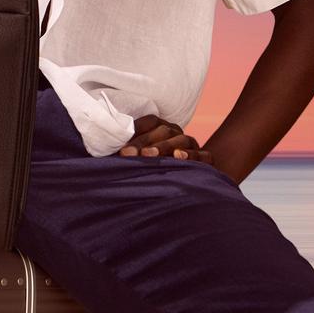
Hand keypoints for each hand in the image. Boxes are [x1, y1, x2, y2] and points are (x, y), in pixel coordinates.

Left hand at [119, 114, 234, 180]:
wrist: (185, 190)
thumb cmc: (154, 174)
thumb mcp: (140, 161)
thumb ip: (129, 153)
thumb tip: (107, 148)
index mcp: (162, 129)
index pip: (150, 122)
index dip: (135, 130)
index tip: (119, 145)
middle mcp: (177, 134)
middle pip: (162, 131)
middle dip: (143, 142)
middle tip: (127, 154)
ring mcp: (193, 146)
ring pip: (181, 140)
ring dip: (163, 147)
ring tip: (148, 155)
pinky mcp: (206, 159)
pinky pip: (202, 155)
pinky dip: (191, 155)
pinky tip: (178, 156)